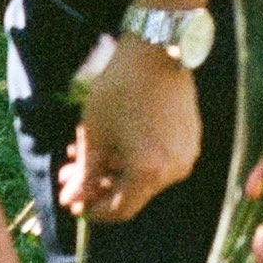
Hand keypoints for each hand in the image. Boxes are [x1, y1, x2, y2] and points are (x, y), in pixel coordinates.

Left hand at [59, 35, 201, 221]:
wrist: (157, 52)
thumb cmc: (121, 91)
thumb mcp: (94, 135)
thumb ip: (84, 174)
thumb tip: (72, 201)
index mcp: (148, 173)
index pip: (120, 210)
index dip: (93, 210)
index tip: (73, 202)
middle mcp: (173, 171)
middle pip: (132, 194)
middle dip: (99, 187)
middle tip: (72, 176)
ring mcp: (185, 155)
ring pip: (144, 176)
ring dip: (114, 171)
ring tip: (86, 156)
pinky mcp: (190, 139)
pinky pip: (159, 161)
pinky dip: (134, 159)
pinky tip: (113, 144)